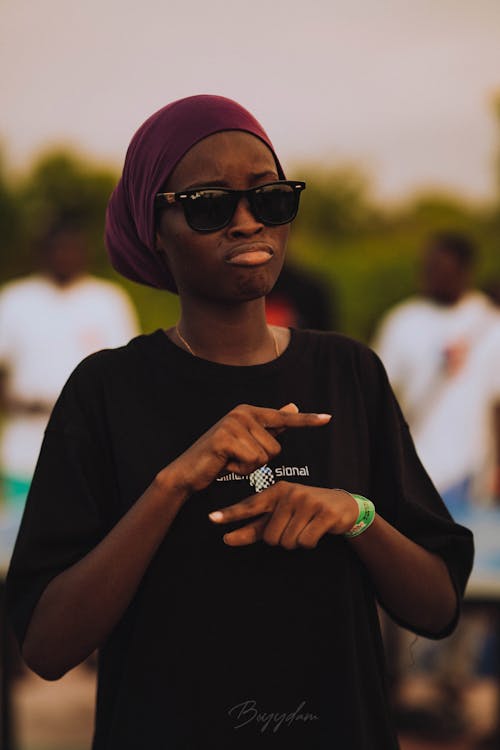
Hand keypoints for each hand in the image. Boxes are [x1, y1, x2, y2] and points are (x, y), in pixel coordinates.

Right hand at [164, 404, 330, 496]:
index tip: (329, 419)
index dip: (307, 421)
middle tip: (237, 459)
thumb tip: (293, 405)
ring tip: (231, 461)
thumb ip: (270, 425)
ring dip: (250, 467)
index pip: (284, 418)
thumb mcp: (248, 441)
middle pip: (276, 447)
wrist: (188, 472)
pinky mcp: (225, 439)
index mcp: (250, 412)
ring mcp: (233, 424)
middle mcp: (242, 413)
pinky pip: (252, 461)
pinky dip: (240, 471)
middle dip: (260, 461)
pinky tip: (225, 465)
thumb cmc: (220, 458)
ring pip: (265, 456)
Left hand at [208, 483, 358, 548]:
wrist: (343, 506)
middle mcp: (289, 493)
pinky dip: (310, 542)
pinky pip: (305, 541)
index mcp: (275, 491)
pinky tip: (316, 530)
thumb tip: (228, 538)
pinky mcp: (323, 513)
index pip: (249, 506)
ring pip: (288, 541)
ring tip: (306, 527)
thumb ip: (256, 526)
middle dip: (281, 540)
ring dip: (296, 542)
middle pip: (270, 536)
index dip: (231, 514)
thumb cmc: (305, 510)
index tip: (212, 519)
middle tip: (294, 527)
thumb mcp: (281, 512)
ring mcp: (307, 502)